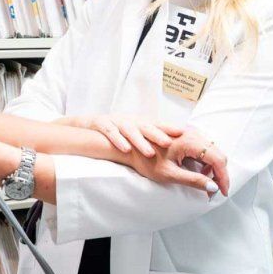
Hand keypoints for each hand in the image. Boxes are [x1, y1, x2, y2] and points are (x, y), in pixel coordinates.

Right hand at [60, 113, 182, 157]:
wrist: (89, 122)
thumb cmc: (117, 129)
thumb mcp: (135, 130)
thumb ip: (150, 136)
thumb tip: (173, 146)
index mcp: (140, 122)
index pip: (157, 124)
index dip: (169, 127)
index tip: (183, 133)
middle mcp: (130, 120)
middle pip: (146, 126)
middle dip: (158, 134)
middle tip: (169, 143)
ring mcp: (116, 121)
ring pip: (130, 131)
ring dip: (140, 142)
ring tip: (150, 153)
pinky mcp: (102, 124)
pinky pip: (110, 132)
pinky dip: (118, 140)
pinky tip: (125, 149)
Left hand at [132, 126, 229, 197]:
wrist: (131, 147)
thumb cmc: (147, 161)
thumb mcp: (170, 175)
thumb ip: (193, 180)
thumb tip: (213, 187)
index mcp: (190, 141)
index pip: (217, 159)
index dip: (223, 177)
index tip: (222, 193)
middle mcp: (193, 134)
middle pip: (218, 154)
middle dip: (220, 174)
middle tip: (214, 191)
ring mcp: (191, 133)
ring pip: (213, 152)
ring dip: (213, 168)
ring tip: (206, 184)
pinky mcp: (187, 136)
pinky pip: (205, 149)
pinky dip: (207, 162)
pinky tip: (199, 173)